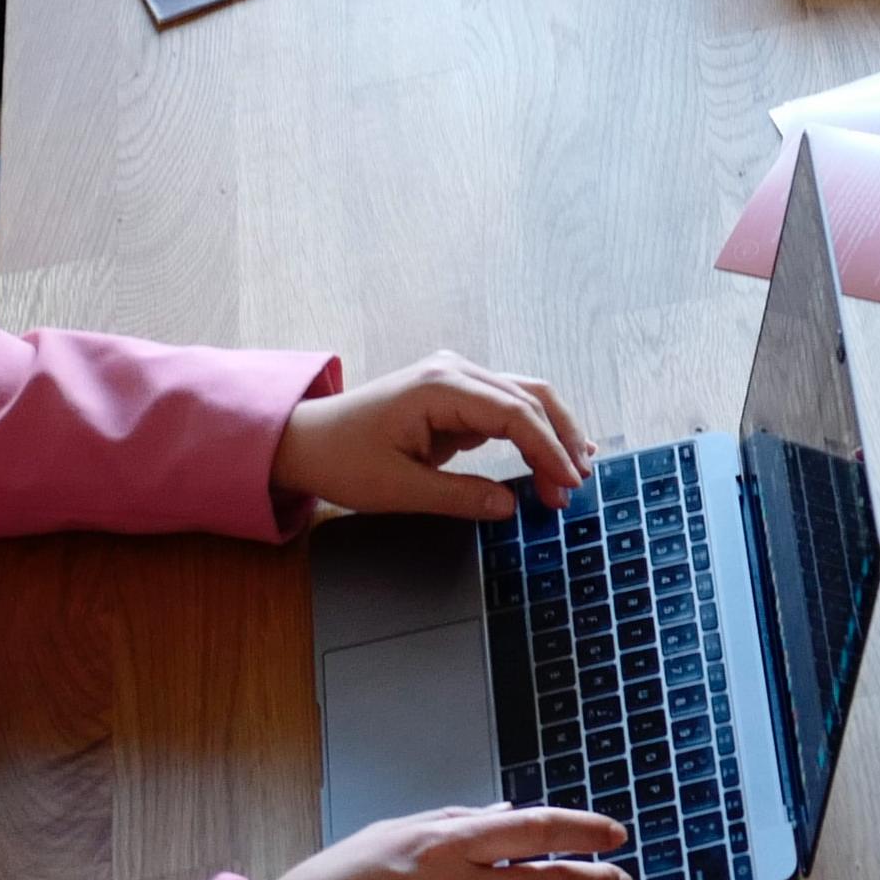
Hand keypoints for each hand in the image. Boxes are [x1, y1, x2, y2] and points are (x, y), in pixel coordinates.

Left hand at [275, 350, 593, 519]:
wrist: (305, 440)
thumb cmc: (341, 460)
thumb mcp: (397, 490)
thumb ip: (459, 497)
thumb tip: (510, 508)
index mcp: (440, 387)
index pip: (515, 413)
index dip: (548, 450)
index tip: (568, 485)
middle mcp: (455, 371)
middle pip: (531, 396)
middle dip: (559, 442)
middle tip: (575, 487)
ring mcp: (456, 378)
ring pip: (526, 397)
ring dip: (553, 433)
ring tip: (575, 471)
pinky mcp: (456, 393)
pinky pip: (507, 406)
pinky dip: (533, 431)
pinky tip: (552, 455)